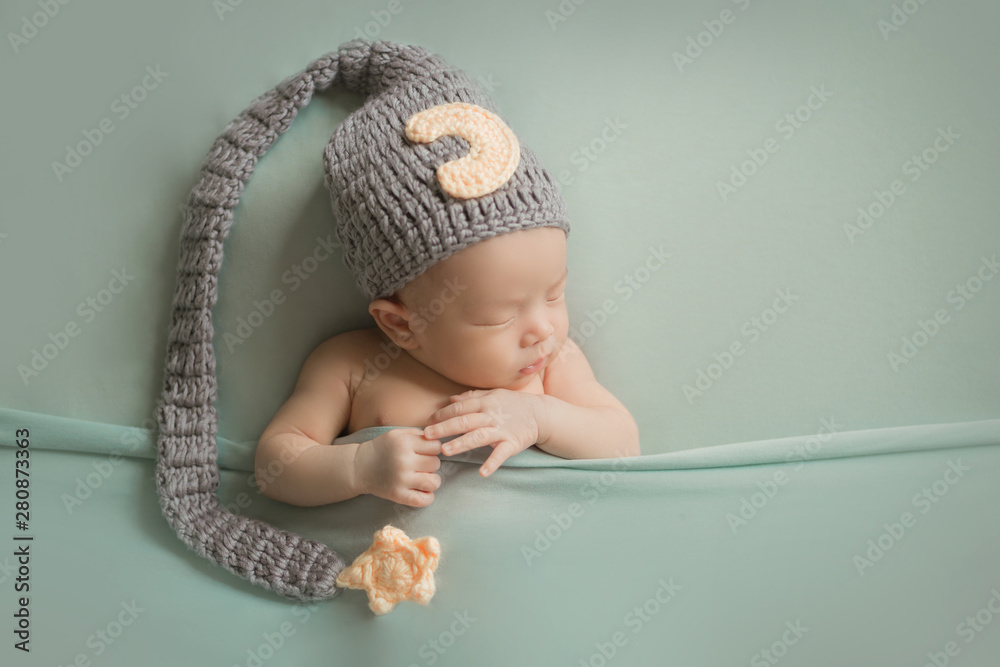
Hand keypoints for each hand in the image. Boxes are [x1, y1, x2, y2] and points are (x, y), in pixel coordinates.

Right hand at [353, 428, 442, 506]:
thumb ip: (418, 435)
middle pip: (436, 464)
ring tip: (422, 478)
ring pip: (434, 482)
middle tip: (420, 465)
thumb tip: (440, 441)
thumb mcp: (397, 434)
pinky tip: (421, 491)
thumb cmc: (382, 449)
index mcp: (404, 443)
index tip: (424, 452)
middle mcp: (404, 460)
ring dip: (431, 480)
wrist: (359, 466)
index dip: (433, 449)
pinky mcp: (398, 495)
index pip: (436, 446)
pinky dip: (427, 497)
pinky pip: (424, 500)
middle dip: (430, 464)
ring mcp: (401, 479)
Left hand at [423, 389, 547, 476]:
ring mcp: (501, 430)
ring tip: (446, 451)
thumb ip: (471, 397)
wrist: (540, 414)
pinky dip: (492, 463)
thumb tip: (451, 398)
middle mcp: (490, 416)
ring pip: (478, 437)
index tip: (427, 421)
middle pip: (464, 421)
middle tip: (427, 436)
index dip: (442, 414)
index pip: (459, 408)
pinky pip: (501, 455)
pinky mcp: (512, 444)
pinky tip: (482, 473)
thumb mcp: (493, 394)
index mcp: (484, 403)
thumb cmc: (513, 404)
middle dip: (444, 428)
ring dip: (461, 444)